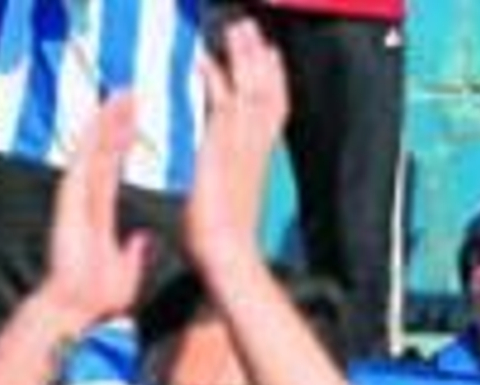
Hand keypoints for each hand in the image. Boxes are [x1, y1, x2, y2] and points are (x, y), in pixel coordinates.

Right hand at [45, 93, 154, 334]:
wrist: (74, 309)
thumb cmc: (96, 298)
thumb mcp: (126, 272)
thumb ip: (133, 255)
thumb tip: (143, 241)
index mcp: (99, 213)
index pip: (114, 169)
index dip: (124, 144)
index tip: (138, 122)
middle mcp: (86, 199)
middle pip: (104, 150)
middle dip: (118, 121)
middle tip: (133, 92)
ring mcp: (77, 197)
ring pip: (94, 148)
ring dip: (108, 120)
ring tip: (124, 92)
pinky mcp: (70, 198)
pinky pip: (84, 159)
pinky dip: (93, 136)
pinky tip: (104, 115)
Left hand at [185, 14, 288, 275]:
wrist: (227, 260)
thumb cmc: (225, 248)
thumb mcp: (233, 209)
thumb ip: (232, 189)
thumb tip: (227, 191)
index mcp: (258, 163)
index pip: (273, 111)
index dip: (274, 81)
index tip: (271, 55)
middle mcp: (256, 150)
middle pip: (267, 92)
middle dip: (262, 59)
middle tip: (252, 31)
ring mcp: (242, 147)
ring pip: (250, 89)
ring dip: (243, 57)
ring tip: (236, 30)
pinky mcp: (222, 148)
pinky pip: (222, 102)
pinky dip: (216, 78)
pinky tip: (204, 61)